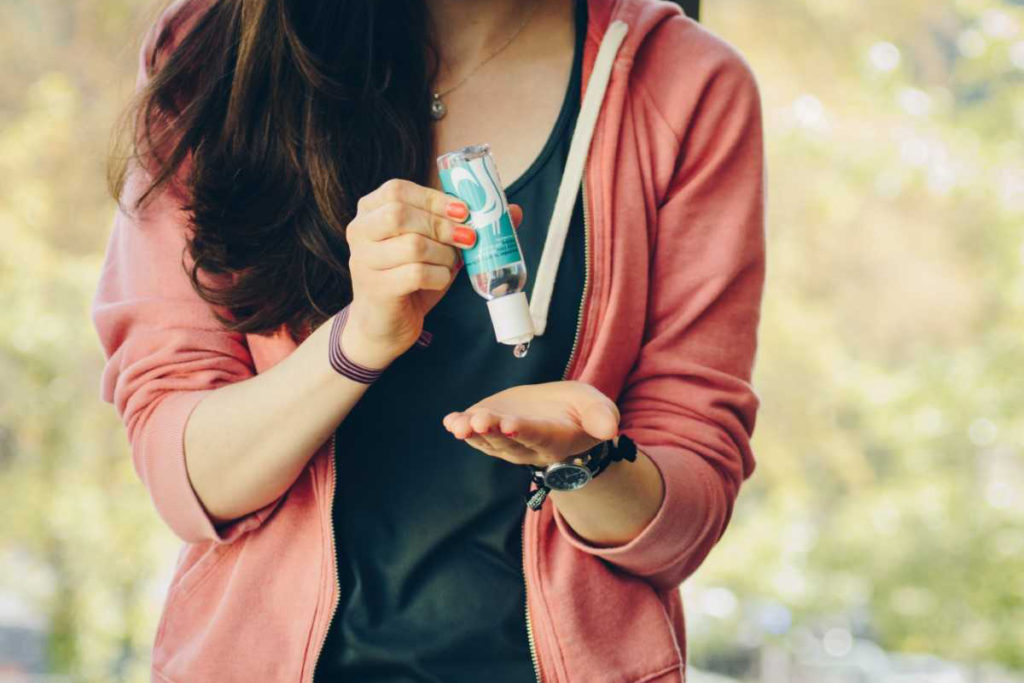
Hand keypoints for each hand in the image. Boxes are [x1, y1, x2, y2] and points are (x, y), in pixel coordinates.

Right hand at [343, 178, 521, 367]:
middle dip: (442, 225)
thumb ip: (465, 227)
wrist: (384, 326)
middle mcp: (359, 232)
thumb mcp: (436, 247)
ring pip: (412, 245)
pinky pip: (416, 274)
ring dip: (443, 254)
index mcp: (370, 212)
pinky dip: (438, 276)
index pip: (397, 190)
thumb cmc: (410, 279)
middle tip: (468, 238)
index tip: (463, 211)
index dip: (434, 198)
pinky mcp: (376, 288)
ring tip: (450, 264)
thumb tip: (513, 210)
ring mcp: (363, 261)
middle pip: (401, 214)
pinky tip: (440, 280)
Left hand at [441, 381, 619, 466]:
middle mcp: (525, 445)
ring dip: (471, 431)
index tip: (510, 424)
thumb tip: (610, 429)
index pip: (536, 436)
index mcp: (553, 439)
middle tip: (479, 421)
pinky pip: (473, 432)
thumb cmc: (582, 412)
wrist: (563, 415)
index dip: (523, 430)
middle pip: (506, 440)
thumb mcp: (598, 408)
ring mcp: (504, 438)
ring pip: (486, 439)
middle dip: (491, 430)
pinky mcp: (490, 426)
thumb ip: (601, 418)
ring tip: (459, 424)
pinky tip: (450, 421)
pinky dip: (460, 426)